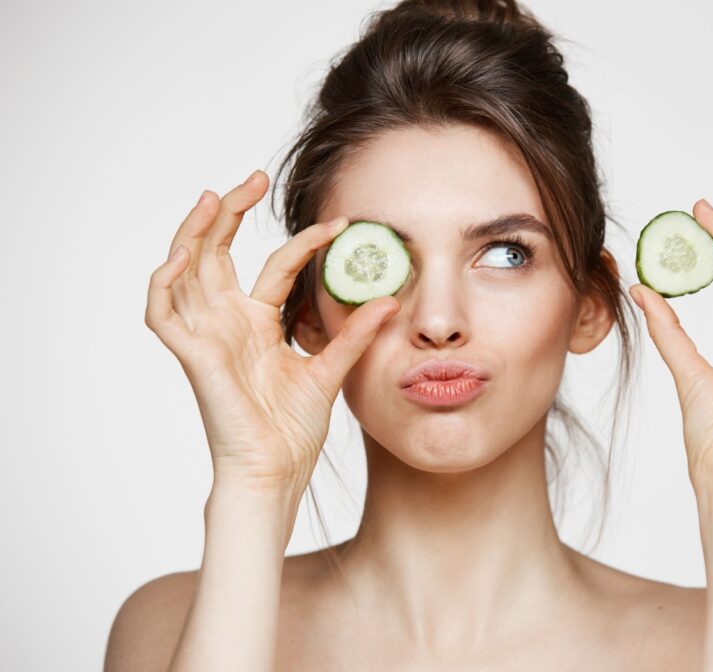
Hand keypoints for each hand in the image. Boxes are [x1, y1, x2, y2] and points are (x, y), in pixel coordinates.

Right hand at [144, 170, 399, 490]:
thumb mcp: (329, 370)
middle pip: (217, 253)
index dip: (302, 242)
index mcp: (258, 325)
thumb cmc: (293, 431)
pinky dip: (165, 280)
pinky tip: (184, 253)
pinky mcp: (191, 355)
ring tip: (214, 196)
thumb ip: (354, 335)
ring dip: (193, 231)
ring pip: (184, 270)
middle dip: (229, 213)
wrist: (274, 472)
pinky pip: (161, 312)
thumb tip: (388, 299)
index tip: (338, 224)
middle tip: (252, 178)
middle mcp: (228, 323)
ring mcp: (206, 337)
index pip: (274, 267)